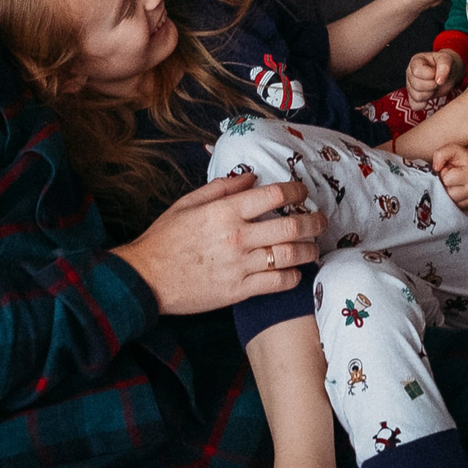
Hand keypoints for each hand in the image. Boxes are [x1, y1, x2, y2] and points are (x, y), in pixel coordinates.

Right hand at [111, 173, 324, 315]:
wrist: (147, 277)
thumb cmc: (165, 238)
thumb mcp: (188, 203)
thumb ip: (222, 187)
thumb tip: (252, 177)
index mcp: (225, 211)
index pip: (273, 195)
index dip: (295, 190)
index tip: (303, 192)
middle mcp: (237, 236)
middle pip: (290, 226)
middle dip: (313, 222)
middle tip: (321, 220)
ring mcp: (240, 265)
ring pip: (289, 255)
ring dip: (308, 250)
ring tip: (314, 247)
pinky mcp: (238, 290)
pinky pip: (276, 283)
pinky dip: (292, 278)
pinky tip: (296, 273)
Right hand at [405, 48, 459, 105]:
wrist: (448, 73)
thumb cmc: (446, 65)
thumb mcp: (447, 60)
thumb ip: (444, 67)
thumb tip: (439, 80)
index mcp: (416, 61)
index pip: (417, 71)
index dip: (429, 75)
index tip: (436, 74)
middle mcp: (410, 73)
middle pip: (416, 85)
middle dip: (431, 86)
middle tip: (438, 82)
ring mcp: (410, 86)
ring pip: (416, 96)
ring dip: (429, 94)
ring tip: (435, 88)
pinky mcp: (413, 97)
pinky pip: (415, 105)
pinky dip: (424, 104)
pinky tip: (430, 97)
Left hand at [432, 143, 467, 209]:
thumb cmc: (462, 159)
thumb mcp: (453, 150)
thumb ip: (441, 154)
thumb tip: (435, 168)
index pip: (447, 179)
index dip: (445, 173)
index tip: (450, 169)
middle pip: (447, 192)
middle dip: (445, 184)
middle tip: (451, 177)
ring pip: (448, 201)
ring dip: (446, 192)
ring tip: (452, 184)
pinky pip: (451, 207)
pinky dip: (449, 199)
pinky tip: (454, 191)